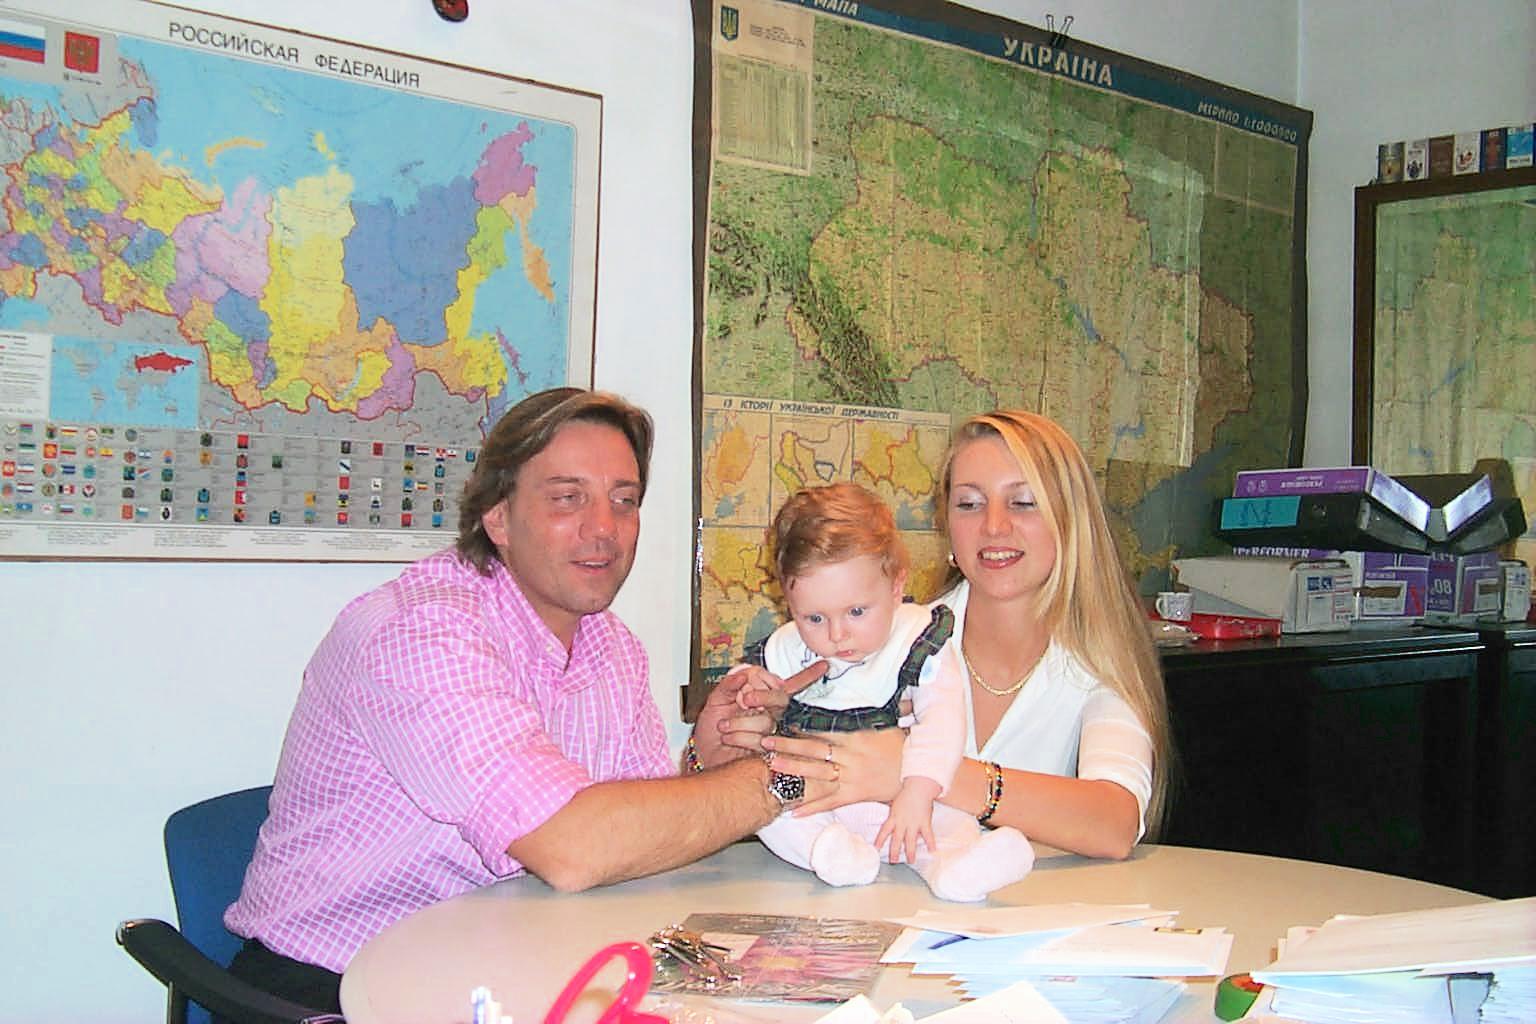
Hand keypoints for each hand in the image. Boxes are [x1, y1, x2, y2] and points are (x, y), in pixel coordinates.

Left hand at [693, 660, 827, 766]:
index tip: (824, 666)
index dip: (807, 675)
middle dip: (763, 696)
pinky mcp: (768, 752)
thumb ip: (727, 686)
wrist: (705, 758)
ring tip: (724, 727)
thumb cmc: (711, 734)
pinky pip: (760, 739)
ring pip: (767, 720)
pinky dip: (740, 736)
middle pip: (781, 699)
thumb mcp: (715, 703)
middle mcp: (770, 715)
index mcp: (762, 700)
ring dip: (741, 721)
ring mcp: (771, 733)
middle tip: (745, 700)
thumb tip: (743, 673)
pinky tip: (729, 738)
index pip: (787, 685)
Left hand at [762, 726, 905, 814]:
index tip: (781, 721)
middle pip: (814, 749)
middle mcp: (851, 756)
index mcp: (856, 736)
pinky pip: (830, 801)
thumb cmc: (899, 747)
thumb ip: (861, 716)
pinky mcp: (854, 795)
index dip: (801, 726)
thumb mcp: (882, 725)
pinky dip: (812, 807)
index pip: (823, 729)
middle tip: (765, 741)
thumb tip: (847, 696)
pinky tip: (793, 811)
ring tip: (771, 766)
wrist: (916, 776)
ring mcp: (851, 777)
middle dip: (788, 745)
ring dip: (793, 770)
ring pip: (817, 774)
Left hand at [875, 782, 938, 863]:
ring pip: (910, 841)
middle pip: (896, 840)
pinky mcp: (924, 822)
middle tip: (893, 861)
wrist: (918, 788)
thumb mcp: (895, 806)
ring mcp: (913, 823)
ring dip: (910, 852)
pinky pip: (928, 835)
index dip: (879, 840)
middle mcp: (902, 822)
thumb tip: (890, 825)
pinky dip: (931, 843)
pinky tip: (932, 851)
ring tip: (911, 861)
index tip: (875, 849)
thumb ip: (894, 816)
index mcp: (893, 817)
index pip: (884, 831)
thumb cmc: (906, 795)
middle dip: (894, 852)